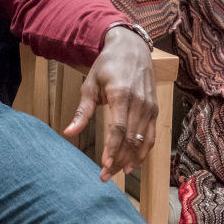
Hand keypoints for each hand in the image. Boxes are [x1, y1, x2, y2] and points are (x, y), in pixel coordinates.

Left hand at [63, 26, 156, 181]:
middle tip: (105, 176)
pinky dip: (144, 151)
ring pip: (143, 141)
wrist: (132, 48)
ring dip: (132, 160)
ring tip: (118, 173)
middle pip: (131, 139)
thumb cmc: (107, 66)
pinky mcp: (155, 109)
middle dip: (118, 160)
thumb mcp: (90, 84)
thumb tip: (69, 132)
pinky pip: (151, 135)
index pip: (118, 129)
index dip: (112, 149)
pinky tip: (133, 162)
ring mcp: (149, 106)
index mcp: (121, 94)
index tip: (104, 165)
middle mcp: (138, 102)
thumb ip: (82, 110)